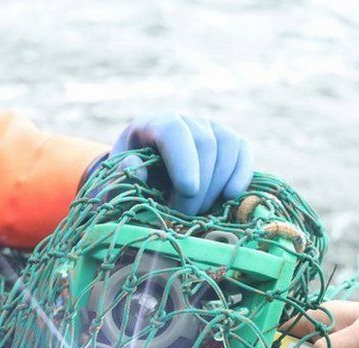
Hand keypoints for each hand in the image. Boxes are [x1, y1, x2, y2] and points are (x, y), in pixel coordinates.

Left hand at [107, 114, 253, 214]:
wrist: (147, 182)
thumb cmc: (129, 184)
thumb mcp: (115, 183)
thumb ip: (120, 178)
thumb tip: (134, 167)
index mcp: (152, 124)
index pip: (173, 131)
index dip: (184, 160)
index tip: (188, 191)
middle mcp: (184, 120)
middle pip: (204, 143)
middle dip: (199, 185)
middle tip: (184, 216)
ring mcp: (210, 128)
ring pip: (227, 146)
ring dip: (217, 185)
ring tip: (198, 213)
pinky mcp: (229, 143)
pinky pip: (243, 152)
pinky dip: (241, 175)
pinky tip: (229, 197)